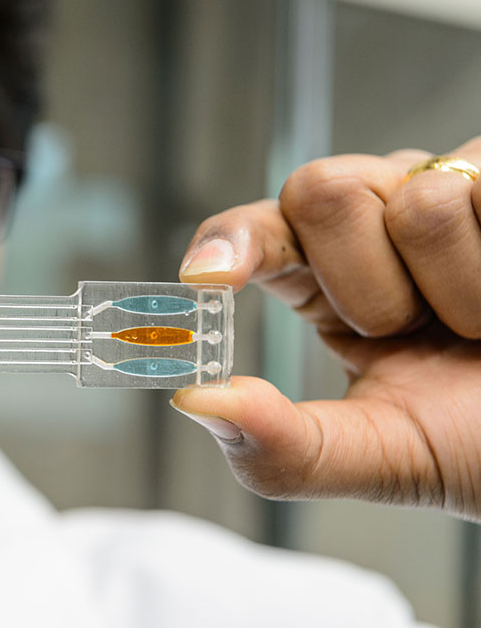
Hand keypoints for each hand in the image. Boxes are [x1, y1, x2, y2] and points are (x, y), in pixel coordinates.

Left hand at [174, 137, 480, 521]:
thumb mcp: (381, 457)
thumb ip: (286, 446)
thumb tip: (195, 401)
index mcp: (326, 279)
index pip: (255, 232)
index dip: (226, 242)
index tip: (206, 278)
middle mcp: (379, 223)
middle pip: (317, 189)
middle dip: (364, 283)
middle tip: (413, 332)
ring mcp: (452, 193)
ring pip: (412, 199)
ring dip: (453, 292)